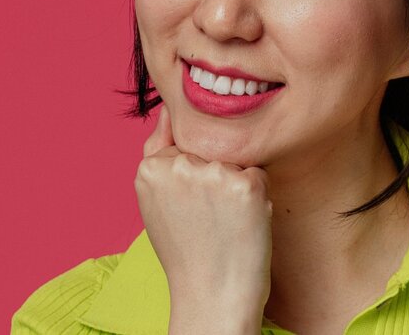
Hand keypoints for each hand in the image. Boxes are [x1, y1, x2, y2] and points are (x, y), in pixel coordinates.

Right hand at [135, 103, 272, 333]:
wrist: (212, 297)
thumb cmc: (187, 250)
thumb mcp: (157, 199)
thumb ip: (159, 151)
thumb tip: (169, 110)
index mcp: (150, 167)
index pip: (183, 148)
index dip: (192, 180)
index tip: (188, 212)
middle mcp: (179, 165)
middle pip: (211, 151)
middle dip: (215, 178)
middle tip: (207, 221)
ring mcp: (213, 173)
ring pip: (236, 160)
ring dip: (236, 186)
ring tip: (224, 223)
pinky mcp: (246, 185)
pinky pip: (258, 175)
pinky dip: (257, 197)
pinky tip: (242, 223)